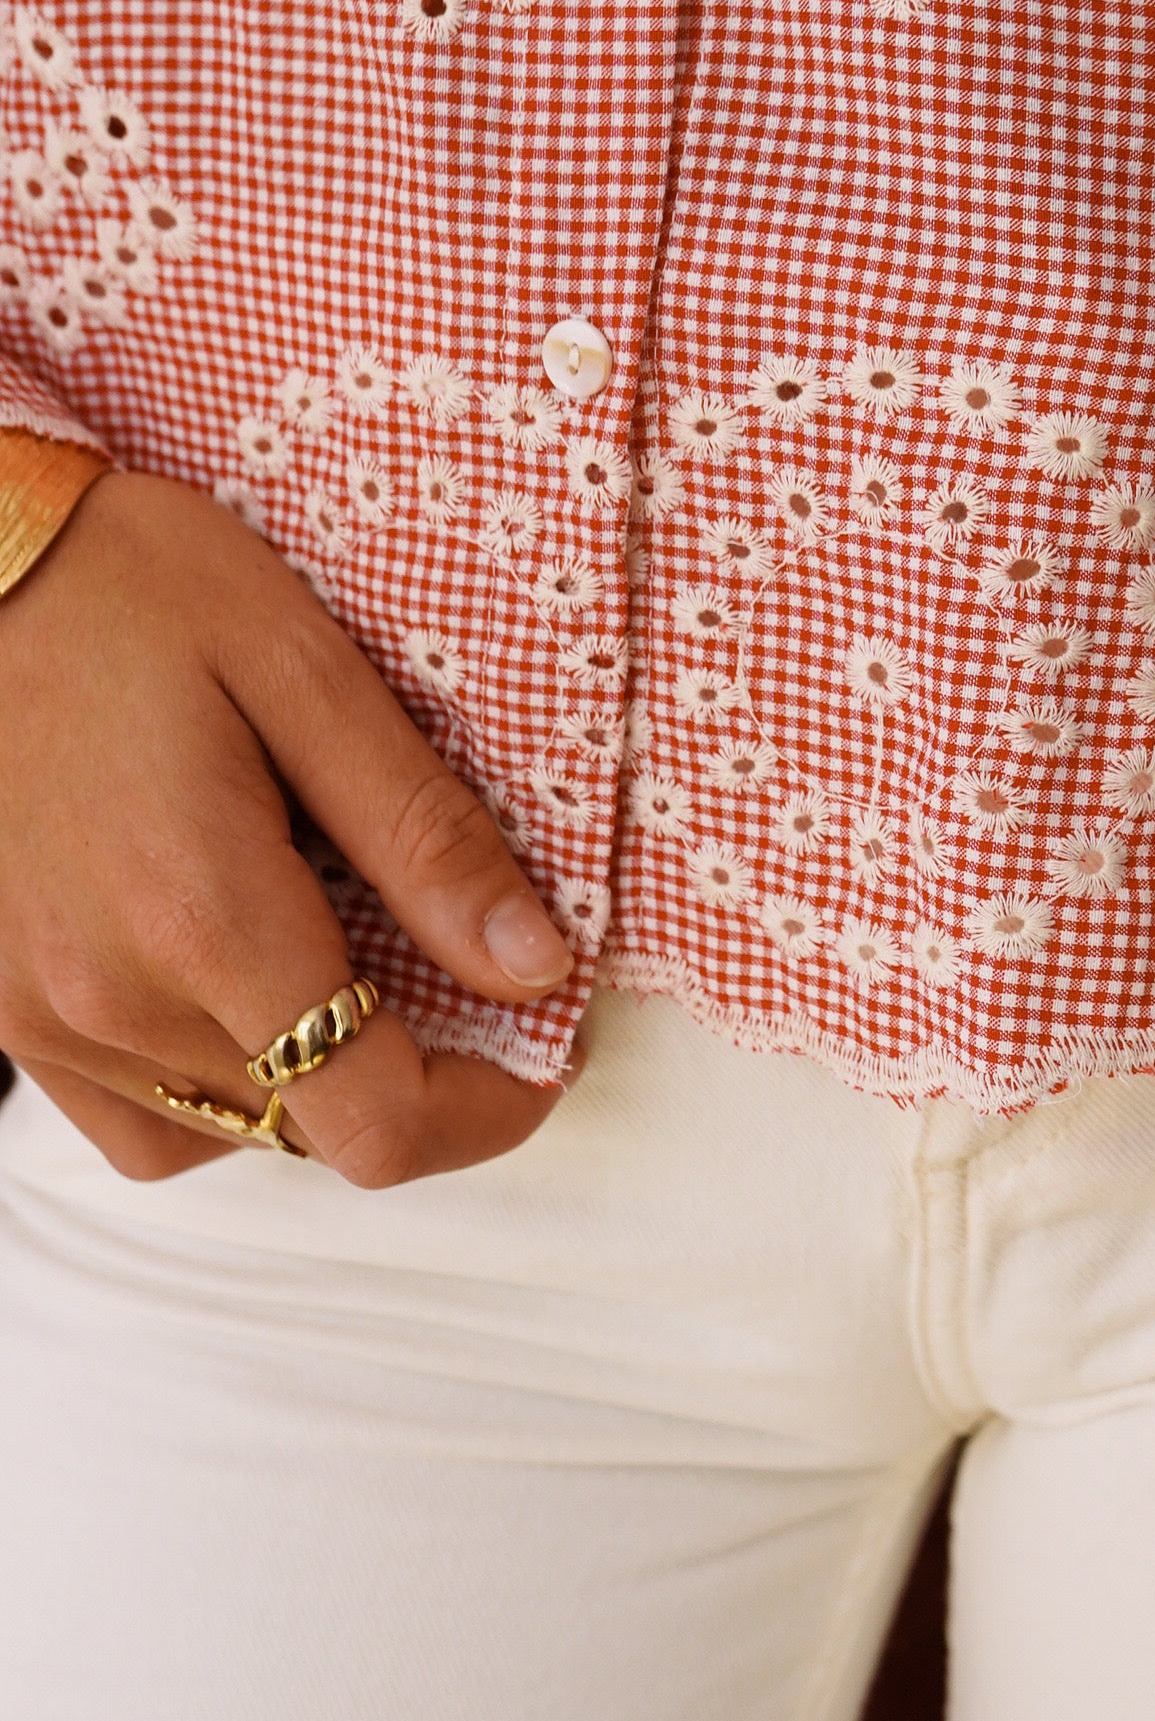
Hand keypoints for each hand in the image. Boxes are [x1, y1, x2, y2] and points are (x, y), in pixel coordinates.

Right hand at [0, 468, 570, 1184]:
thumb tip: (531, 962)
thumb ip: (422, 835)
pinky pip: (134, 1114)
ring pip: (224, 1134)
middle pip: (312, 1135)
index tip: (538, 1047)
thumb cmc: (117, 584)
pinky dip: (213, 1082)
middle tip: (461, 977)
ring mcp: (37, 1018)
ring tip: (348, 965)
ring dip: (312, 1084)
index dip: (485, 1111)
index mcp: (202, 920)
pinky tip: (239, 981)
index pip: (375, 1122)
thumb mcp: (304, 672)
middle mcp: (106, 1001)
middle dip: (414, 1077)